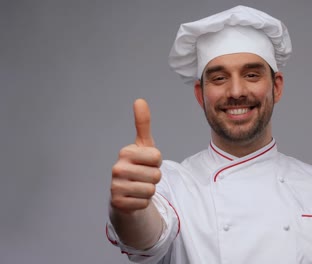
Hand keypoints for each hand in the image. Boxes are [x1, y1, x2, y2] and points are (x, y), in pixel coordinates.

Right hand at [110, 99, 161, 213]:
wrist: (126, 193)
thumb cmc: (138, 166)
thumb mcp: (143, 145)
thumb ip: (142, 124)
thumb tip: (139, 100)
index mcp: (125, 152)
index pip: (157, 157)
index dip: (157, 162)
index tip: (147, 163)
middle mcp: (117, 168)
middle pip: (156, 175)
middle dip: (155, 178)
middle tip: (144, 177)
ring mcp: (115, 186)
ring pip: (151, 190)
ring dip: (149, 190)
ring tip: (139, 186)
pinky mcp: (118, 203)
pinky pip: (144, 203)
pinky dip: (143, 202)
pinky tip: (134, 197)